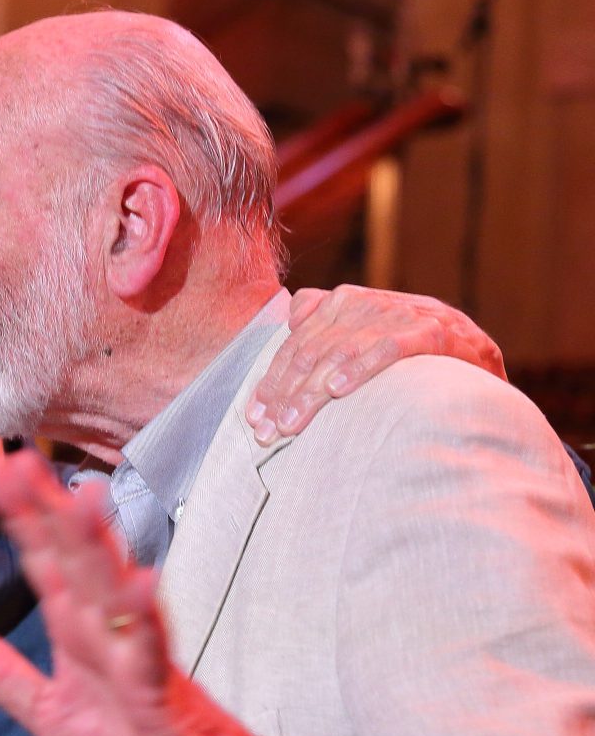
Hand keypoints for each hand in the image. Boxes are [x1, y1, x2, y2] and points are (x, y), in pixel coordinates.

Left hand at [0, 451, 295, 735]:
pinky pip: (148, 643)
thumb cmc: (134, 735)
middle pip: (73, 557)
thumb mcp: (50, 710)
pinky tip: (140, 584)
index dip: (20, 519)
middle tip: (23, 463)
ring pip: (110, 585)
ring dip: (96, 543)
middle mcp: (103, 623)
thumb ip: (3, 676)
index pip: (44, 561)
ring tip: (81, 500)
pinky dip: (143, 613)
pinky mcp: (158, 681)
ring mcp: (133, 645)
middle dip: (48, 510)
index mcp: (77, 625)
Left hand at [248, 285, 507, 444]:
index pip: (296, 345)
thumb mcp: (366, 336)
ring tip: (291, 423)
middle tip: (266, 432)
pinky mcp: (433, 330)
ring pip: (341, 352)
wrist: (481, 358)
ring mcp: (401, 314)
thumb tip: (291, 316)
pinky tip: (338, 390)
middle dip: (284, 394)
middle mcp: (368, 303)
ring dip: (311, 392)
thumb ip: (328, 327)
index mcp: (345, 303)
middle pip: (311, 350)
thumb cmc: (409, 356)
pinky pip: (389, 346)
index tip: (253, 419)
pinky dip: (361, 366)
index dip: (271, 382)